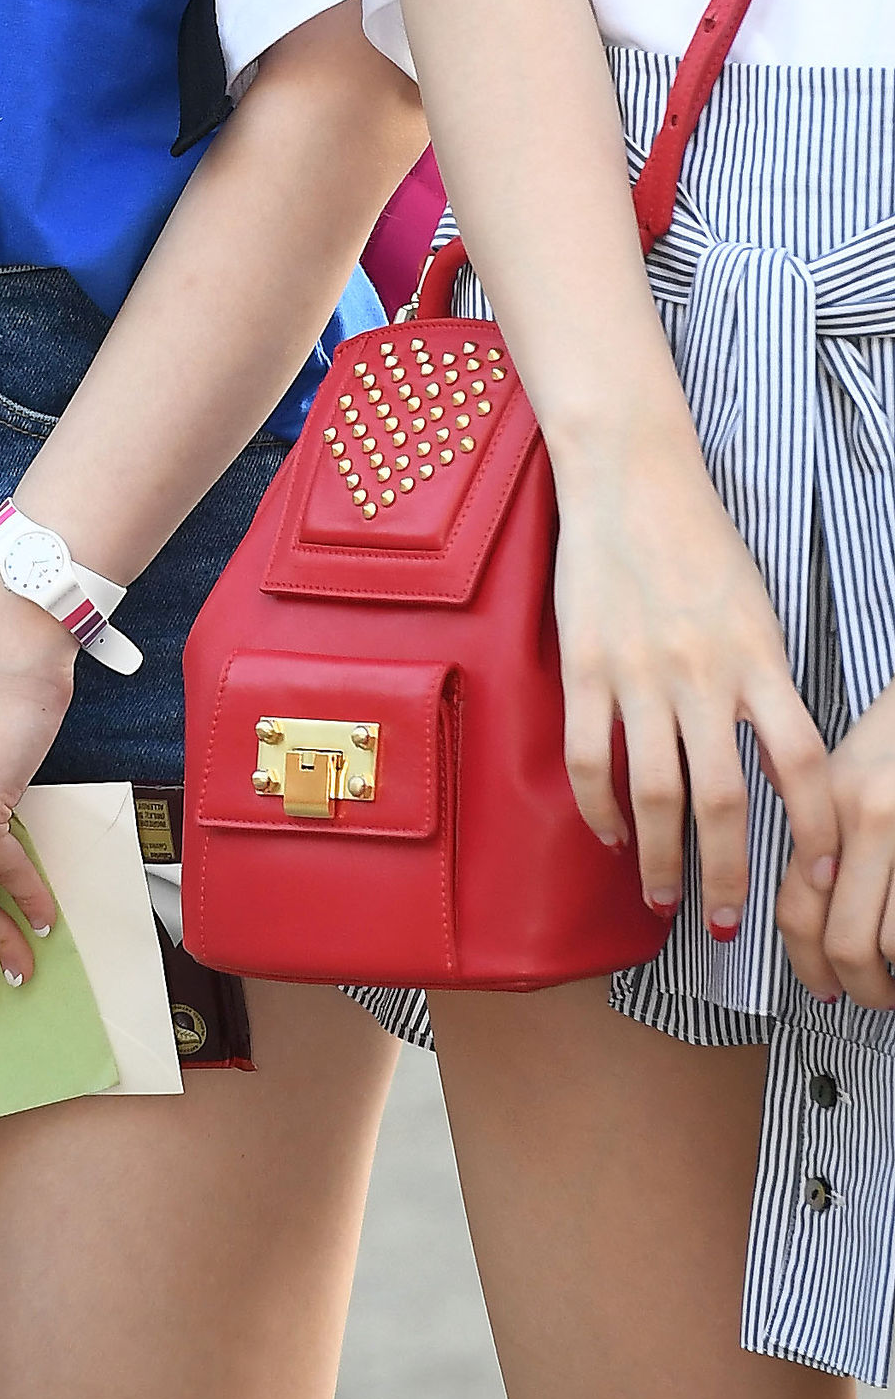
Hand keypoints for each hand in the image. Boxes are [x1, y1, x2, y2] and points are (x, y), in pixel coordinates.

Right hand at [550, 437, 834, 932]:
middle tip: (723, 923)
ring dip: (660, 858)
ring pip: (653, 793)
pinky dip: (598, 808)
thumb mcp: (756, 612)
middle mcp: (703, 672)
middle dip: (726, 876)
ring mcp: (639, 671)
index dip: (811, 834)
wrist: (629, 475)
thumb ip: (766, 687)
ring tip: (663, 895)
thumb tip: (776, 773)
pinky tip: (608, 832)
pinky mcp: (585, 664)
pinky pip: (590, 756)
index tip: (813, 879)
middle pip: (723, 801)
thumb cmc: (699, 541)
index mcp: (758, 658)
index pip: (801, 768)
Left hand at [777, 680, 894, 1007]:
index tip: (823, 989)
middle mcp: (869, 819)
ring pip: (892, 944)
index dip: (807, 965)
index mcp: (829, 805)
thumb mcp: (851, 776)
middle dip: (860, 989)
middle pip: (846, 941)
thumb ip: (825, 836)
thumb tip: (812, 921)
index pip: (796, 909)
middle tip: (876, 998)